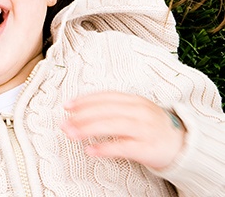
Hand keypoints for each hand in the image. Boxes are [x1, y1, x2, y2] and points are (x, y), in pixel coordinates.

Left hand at [61, 92, 184, 169]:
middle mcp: (139, 111)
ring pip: (112, 125)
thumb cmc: (151, 126)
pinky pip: (123, 147)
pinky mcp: (148, 148)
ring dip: (88, 129)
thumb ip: (112, 108)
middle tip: (64, 122)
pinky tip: (90, 150)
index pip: (105, 96)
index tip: (67, 106)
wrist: (182, 144)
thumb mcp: (135, 110)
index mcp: (133, 100)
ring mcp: (144, 129)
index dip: (84, 100)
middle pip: (105, 110)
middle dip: (82, 116)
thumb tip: (81, 111)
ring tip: (71, 134)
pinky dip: (105, 148)